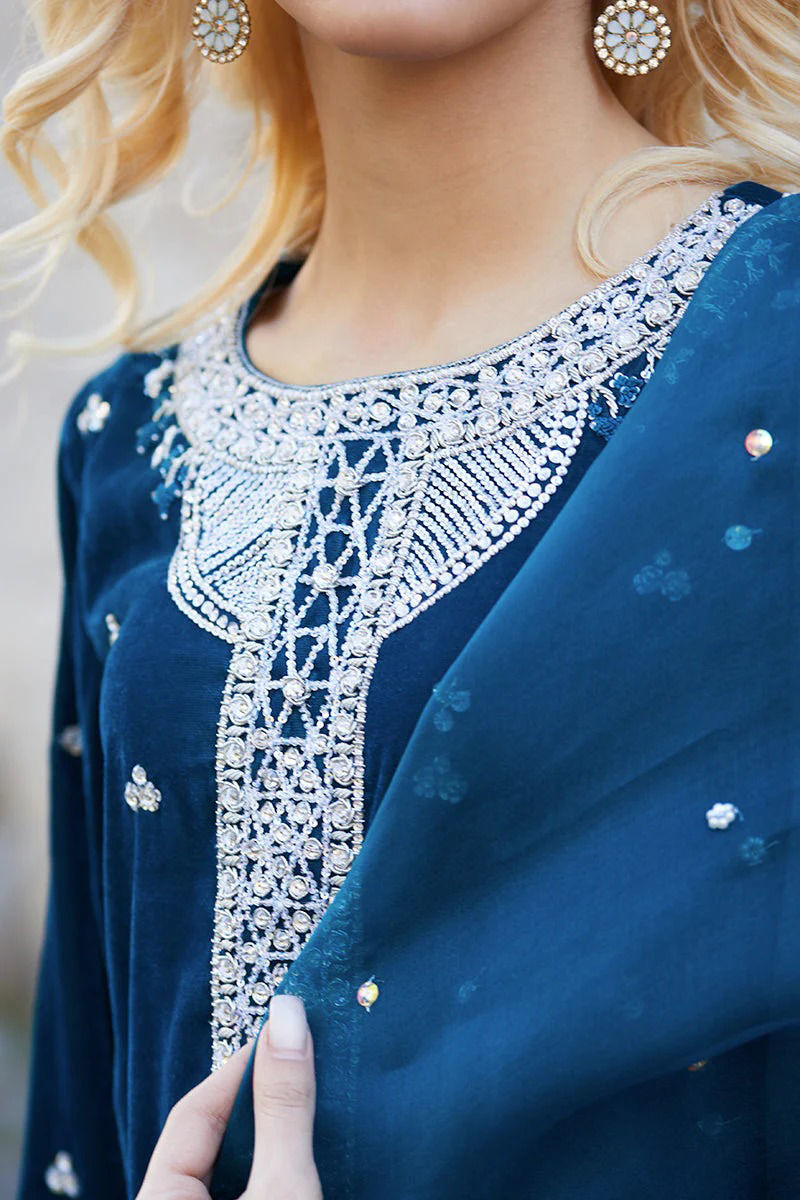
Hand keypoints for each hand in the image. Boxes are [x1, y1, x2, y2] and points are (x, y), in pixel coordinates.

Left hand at [138, 994, 322, 1198]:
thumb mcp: (283, 1187)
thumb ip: (283, 1108)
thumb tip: (288, 1016)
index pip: (194, 1112)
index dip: (243, 1069)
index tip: (290, 1033)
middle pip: (216, 1140)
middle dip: (264, 1101)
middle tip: (310, 1063)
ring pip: (238, 1171)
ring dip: (279, 1139)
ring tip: (322, 1105)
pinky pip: (253, 1192)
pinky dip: (282, 1172)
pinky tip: (321, 1155)